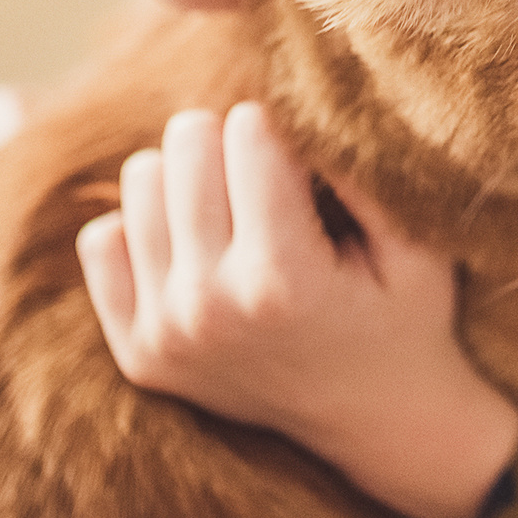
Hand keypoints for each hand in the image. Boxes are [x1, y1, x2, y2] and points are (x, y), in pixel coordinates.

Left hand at [76, 103, 517, 517]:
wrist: (378, 422)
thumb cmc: (404, 315)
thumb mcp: (416, 242)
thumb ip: (362, 170)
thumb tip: (302, 95)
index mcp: (281, 277)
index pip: (248, 129)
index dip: (285, 130)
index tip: (309, 168)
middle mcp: (209, 307)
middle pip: (186, 141)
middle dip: (232, 142)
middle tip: (269, 182)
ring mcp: (164, 333)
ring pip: (140, 179)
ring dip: (189, 179)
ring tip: (235, 213)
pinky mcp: (137, 352)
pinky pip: (101, 238)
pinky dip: (146, 229)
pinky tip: (198, 250)